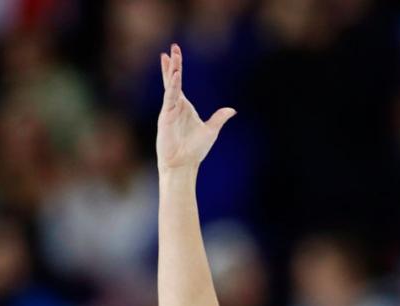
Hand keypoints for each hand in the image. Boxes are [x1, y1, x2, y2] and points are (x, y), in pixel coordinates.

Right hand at [156, 43, 235, 173]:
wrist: (183, 164)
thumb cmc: (194, 150)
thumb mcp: (211, 131)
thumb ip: (219, 118)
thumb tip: (232, 110)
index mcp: (183, 106)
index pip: (178, 83)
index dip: (176, 69)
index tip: (174, 54)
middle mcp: (174, 105)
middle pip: (172, 80)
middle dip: (172, 64)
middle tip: (172, 47)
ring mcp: (169, 110)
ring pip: (170, 86)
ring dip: (170, 71)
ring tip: (169, 56)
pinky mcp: (166, 117)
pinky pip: (170, 98)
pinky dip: (173, 87)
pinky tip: (175, 75)